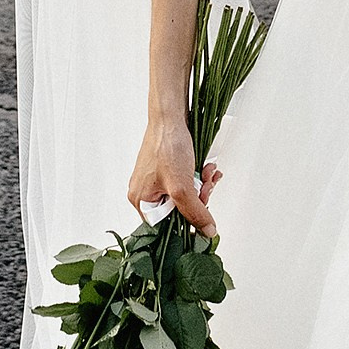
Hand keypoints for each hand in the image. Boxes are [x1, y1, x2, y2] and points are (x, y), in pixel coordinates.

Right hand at [127, 114, 219, 234]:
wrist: (171, 117)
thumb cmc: (167, 146)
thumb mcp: (182, 187)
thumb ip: (195, 212)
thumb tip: (207, 231)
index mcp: (140, 200)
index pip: (165, 226)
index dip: (185, 221)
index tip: (200, 213)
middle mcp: (145, 191)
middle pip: (178, 210)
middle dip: (198, 198)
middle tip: (206, 188)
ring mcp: (156, 179)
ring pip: (185, 195)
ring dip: (201, 186)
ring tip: (207, 173)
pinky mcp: (167, 169)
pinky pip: (186, 182)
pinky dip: (198, 177)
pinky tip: (206, 169)